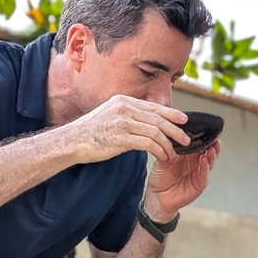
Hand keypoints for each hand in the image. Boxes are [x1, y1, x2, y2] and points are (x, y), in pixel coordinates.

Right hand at [72, 95, 191, 163]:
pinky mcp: (121, 138)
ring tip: (173, 153)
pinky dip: (158, 151)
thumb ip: (128, 116)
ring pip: (155, 132)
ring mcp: (122, 122)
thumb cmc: (91, 132)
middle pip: (158, 118)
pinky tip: (162, 157)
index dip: (171, 113)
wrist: (72, 141)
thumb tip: (147, 123)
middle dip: (175, 129)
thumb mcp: (110, 115)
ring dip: (168, 144)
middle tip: (186, 139)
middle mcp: (124, 109)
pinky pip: (148, 144)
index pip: (153, 107)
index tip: (183, 120)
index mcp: (123, 101)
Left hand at [148, 140, 220, 216]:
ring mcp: (198, 172)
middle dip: (212, 144)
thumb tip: (172, 134)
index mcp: (187, 154)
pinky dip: (205, 167)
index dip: (203, 136)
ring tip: (211, 147)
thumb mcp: (163, 159)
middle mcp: (195, 162)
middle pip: (208, 151)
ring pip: (209, 161)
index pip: (198, 143)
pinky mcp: (199, 183)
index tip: (205, 129)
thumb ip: (169, 148)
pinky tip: (204, 160)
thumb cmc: (160, 178)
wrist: (157, 196)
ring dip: (211, 154)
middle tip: (213, 137)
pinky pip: (204, 174)